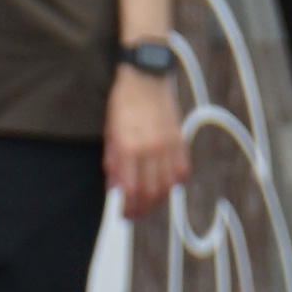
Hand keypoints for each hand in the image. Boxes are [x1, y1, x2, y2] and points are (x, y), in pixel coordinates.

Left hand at [107, 58, 189, 220]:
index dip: (128, 207)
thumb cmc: (122, 101)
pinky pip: (182, 170)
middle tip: (134, 215)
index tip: (123, 214)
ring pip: (167, 186)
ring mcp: (167, 145)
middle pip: (150, 193)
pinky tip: (167, 185)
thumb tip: (114, 187)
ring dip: (158, 200)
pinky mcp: (180, 140)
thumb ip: (112, 160)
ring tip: (149, 204)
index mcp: (128, 147)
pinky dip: (175, 182)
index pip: (130, 190)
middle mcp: (150, 149)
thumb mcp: (109, 130)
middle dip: (142, 209)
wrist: (145, 77)